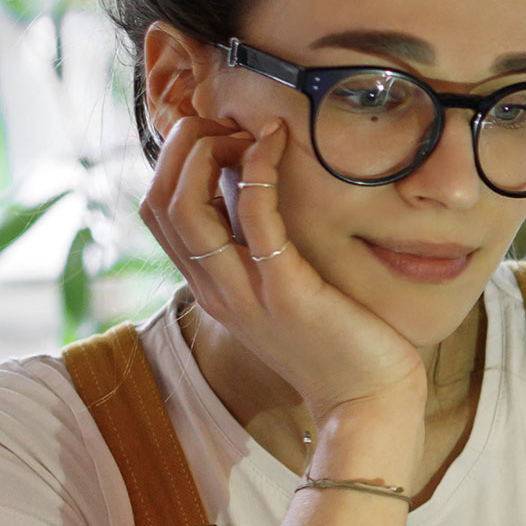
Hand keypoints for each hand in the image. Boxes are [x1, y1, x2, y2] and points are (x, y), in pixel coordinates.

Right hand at [138, 116, 427, 426]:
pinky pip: (253, 216)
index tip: (223, 138)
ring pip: (185, 207)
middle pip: (159, 201)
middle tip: (231, 126)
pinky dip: (256, 169)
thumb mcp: (282, 291)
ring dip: (207, 151)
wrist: (368, 400)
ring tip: (250, 129)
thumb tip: (253, 188)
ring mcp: (246, 292)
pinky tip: (275, 142)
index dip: (175, 161)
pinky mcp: (286, 290)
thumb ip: (260, 250)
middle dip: (182, 147)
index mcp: (211, 288)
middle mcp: (216, 290)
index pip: (157, 211)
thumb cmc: (338, 341)